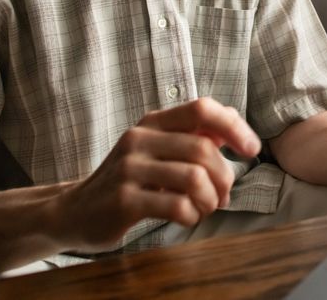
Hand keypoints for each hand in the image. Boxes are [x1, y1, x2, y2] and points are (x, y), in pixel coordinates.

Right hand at [57, 97, 260, 252]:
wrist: (75, 211)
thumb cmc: (129, 181)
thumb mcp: (157, 150)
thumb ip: (192, 136)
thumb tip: (233, 126)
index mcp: (153, 122)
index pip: (202, 108)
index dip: (234, 126)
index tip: (252, 150)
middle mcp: (139, 138)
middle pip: (203, 149)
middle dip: (224, 177)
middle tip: (222, 196)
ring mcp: (129, 168)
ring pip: (194, 177)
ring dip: (210, 199)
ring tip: (206, 208)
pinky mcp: (124, 200)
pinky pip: (177, 205)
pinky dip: (193, 215)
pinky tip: (187, 217)